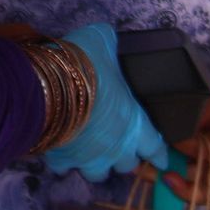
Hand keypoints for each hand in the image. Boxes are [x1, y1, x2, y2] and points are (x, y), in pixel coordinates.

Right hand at [44, 22, 171, 181]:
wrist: (48, 86)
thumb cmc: (86, 64)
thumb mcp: (103, 41)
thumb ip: (111, 43)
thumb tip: (110, 35)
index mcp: (134, 123)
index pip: (155, 146)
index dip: (159, 153)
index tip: (162, 159)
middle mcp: (115, 147)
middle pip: (127, 165)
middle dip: (124, 157)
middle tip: (119, 146)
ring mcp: (88, 158)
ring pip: (98, 174)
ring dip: (97, 164)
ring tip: (91, 154)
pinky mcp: (62, 160)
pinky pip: (65, 169)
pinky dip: (64, 162)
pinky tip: (62, 152)